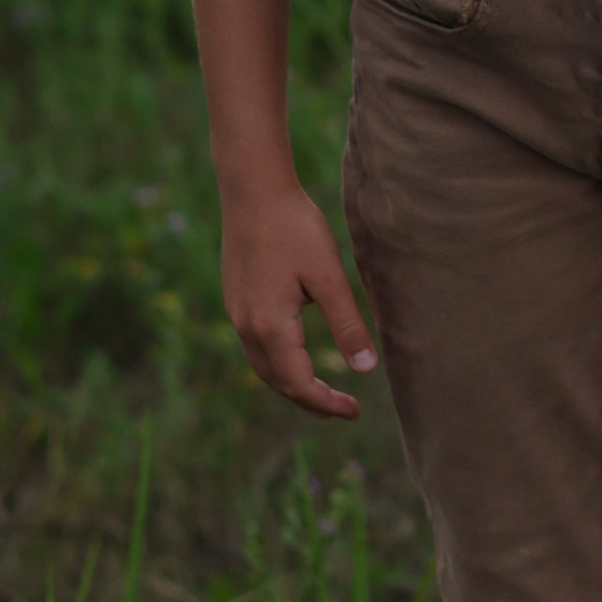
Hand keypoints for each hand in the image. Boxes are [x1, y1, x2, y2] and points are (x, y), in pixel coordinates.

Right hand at [220, 182, 377, 418]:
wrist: (253, 189)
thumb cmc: (295, 228)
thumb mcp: (329, 277)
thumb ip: (347, 324)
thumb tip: (366, 370)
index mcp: (270, 326)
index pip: (299, 384)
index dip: (326, 403)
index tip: (355, 412)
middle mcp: (247, 326)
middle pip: (278, 382)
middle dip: (310, 400)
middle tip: (345, 409)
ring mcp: (236, 312)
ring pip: (264, 366)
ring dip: (292, 384)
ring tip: (322, 392)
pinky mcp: (236, 298)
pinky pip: (256, 346)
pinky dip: (278, 363)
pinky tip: (296, 355)